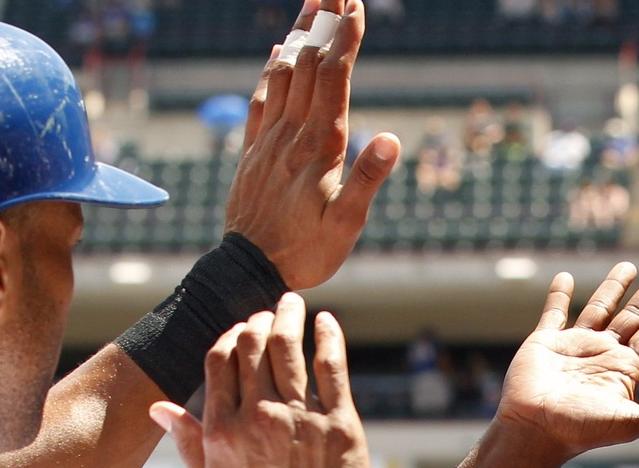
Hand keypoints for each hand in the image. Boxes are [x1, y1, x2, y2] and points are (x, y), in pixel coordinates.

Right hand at [150, 293, 371, 467]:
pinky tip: (326, 321)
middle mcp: (258, 417)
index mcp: (222, 432)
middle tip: (267, 312)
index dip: (227, 338)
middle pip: (252, 348)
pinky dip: (328, 338)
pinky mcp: (339, 425)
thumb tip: (159, 408)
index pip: (219, 363)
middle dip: (257, 321)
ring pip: (289, 349)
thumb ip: (187, 445)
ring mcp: (300, 418)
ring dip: (288, 318)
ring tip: (291, 302)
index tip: (238, 331)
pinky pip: (332, 368)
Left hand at [226, 0, 398, 289]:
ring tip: (313, 2)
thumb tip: (391, 138)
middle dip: (325, 22)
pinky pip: (262, 98)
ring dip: (300, 33)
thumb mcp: (347, 225)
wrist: (248, 270)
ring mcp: (270, 139)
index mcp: (320, 146)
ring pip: (284, 73)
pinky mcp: (253, 151)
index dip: (345, 38)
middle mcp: (293, 133)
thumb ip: (367, 180)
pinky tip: (279, 50)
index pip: (335, 78)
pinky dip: (271, 69)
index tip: (354, 3)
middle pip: (309, 63)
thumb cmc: (306, 252)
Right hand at [495, 263, 638, 463]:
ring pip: (599, 309)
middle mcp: (602, 355)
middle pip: (633, 317)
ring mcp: (574, 348)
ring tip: (629, 266)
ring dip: (614, 288)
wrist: (533, 433)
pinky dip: (559, 295)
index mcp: (623, 370)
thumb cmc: (579, 431)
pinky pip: (553, 313)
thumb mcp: (627, 423)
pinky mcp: (544, 343)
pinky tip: (565, 278)